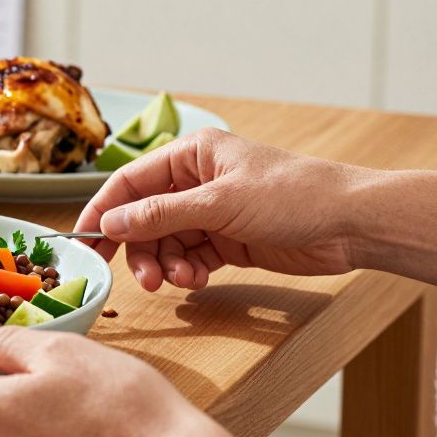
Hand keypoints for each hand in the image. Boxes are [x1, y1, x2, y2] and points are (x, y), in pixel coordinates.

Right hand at [75, 128, 436, 289]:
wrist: (352, 225)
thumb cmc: (292, 196)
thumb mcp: (220, 204)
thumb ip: (161, 215)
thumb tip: (110, 223)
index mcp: (192, 155)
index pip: (130, 182)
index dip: (104, 211)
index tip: (84, 242)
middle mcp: (197, 181)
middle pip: (145, 217)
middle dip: (141, 249)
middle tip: (143, 281)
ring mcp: (212, 212)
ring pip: (167, 242)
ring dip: (168, 265)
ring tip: (184, 281)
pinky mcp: (229, 241)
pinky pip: (191, 258)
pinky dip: (189, 271)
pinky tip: (200, 279)